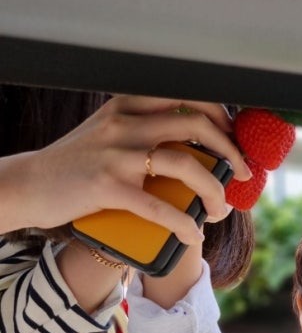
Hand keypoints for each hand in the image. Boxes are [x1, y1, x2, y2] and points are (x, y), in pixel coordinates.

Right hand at [2, 95, 250, 241]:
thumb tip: (194, 149)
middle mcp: (124, 123)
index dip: (221, 116)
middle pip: (195, 124)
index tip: (236, 139)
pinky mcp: (106, 187)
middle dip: (229, 150)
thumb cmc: (75, 164)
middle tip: (243, 174)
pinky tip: (193, 235)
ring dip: (213, 190)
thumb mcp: (109, 134)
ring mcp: (115, 154)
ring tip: (219, 209)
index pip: (187, 97)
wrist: (28, 184)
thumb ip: (145, 133)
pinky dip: (183, 224)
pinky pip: (158, 207)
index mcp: (128, 106)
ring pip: (183, 164)